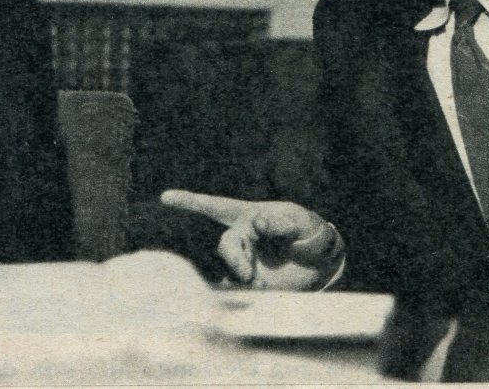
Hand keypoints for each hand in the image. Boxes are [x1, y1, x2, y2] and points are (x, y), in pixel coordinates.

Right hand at [159, 190, 342, 290]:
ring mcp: (245, 260)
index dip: (190, 202)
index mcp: (250, 215)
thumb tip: (256, 223)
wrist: (323, 263)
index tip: (165, 197)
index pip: (216, 206)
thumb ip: (281, 222)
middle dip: (234, 259)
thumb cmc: (310, 232)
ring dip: (242, 276)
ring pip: (231, 268)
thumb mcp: (301, 222)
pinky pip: (238, 287)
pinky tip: (261, 292)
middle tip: (249, 275)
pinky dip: (246, 292)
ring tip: (262, 285)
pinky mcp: (251, 282)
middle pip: (226, 245)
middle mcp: (243, 237)